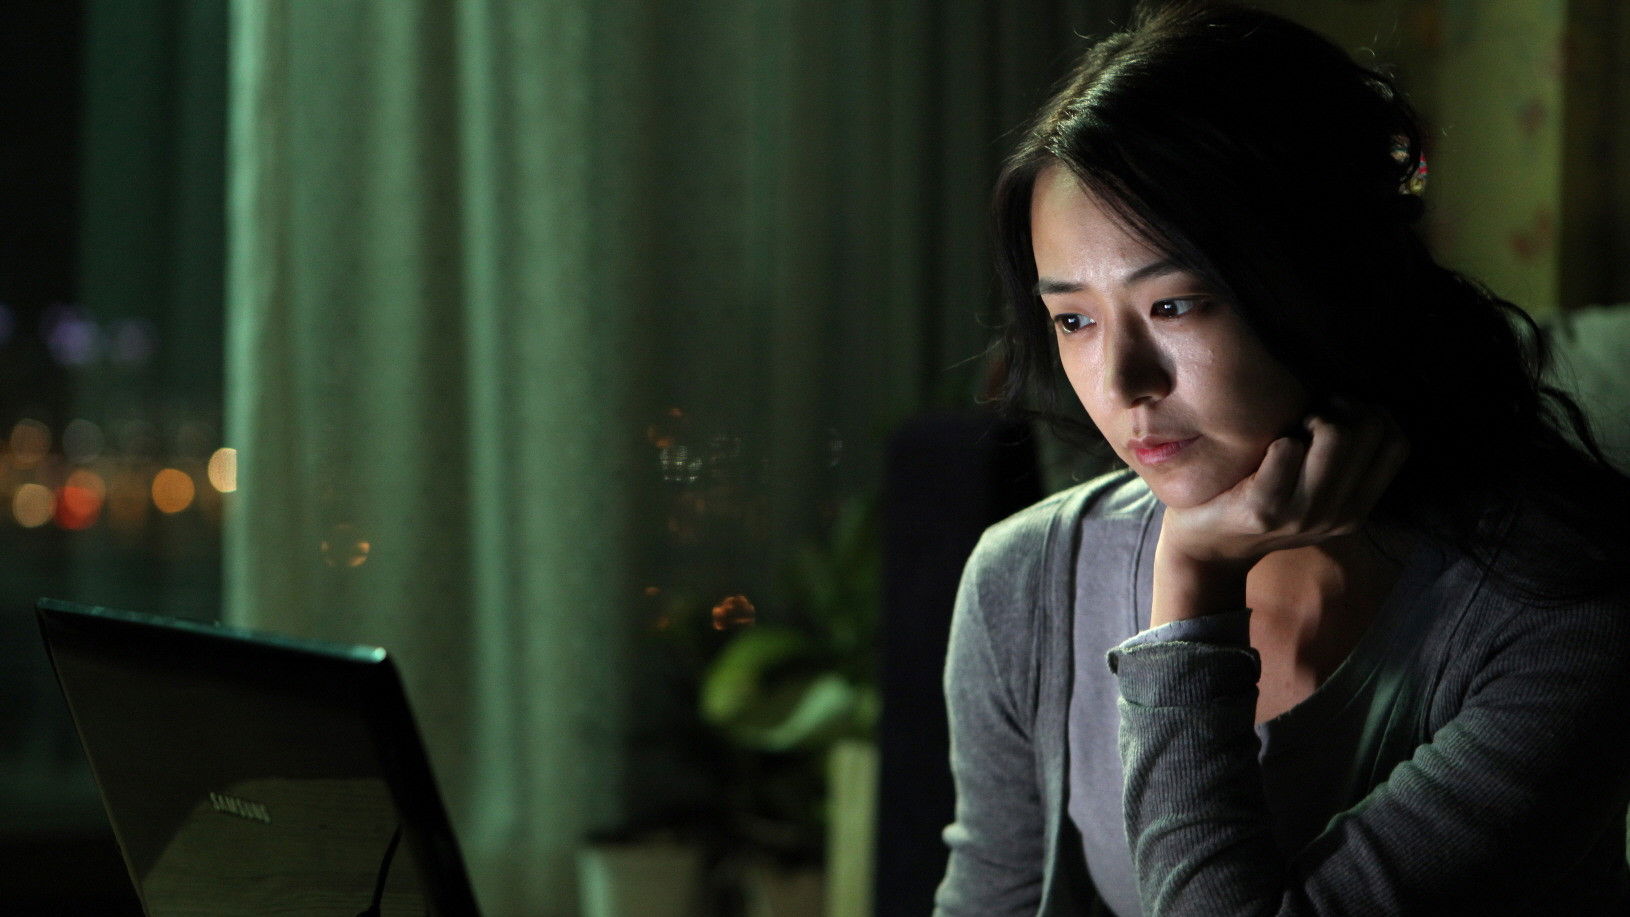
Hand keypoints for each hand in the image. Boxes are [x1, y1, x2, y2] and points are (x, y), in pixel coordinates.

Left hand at [1150, 400, 1409, 623]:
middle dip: (1340, 408)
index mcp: (1356, 510)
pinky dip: (1275, 438)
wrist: (1206, 555)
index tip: (1339, 415)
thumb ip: (1341, 463)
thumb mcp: (1313, 495)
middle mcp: (1338, 516)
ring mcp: (1302, 515)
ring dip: (1309, 417)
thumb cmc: (1261, 506)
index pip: (1397, 443)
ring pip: (1334, 434)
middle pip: (1369, 431)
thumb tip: (1359, 404)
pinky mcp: (1264, 509)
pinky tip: (1260, 450)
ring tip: (1289, 430)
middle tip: (1308, 417)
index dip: (1372, 415)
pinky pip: (1286, 448)